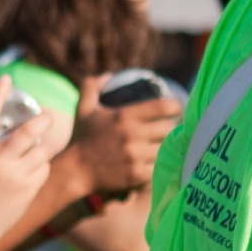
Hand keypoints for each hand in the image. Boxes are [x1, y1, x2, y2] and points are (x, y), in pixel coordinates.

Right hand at [0, 79, 55, 242]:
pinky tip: (29, 174)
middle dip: (43, 120)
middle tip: (48, 116)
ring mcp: (16, 175)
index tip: (6, 79)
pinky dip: (39, 168)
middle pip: (29, 131)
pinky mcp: (29, 189)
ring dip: (42, 147)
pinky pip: (42, 169)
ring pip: (41, 150)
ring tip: (37, 149)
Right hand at [65, 77, 180, 194]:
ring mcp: (135, 155)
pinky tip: (160, 162)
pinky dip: (162, 165)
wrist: (75, 171)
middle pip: (170, 128)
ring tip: (168, 146)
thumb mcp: (83, 109)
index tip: (176, 110)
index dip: (175, 107)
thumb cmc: (82, 138)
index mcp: (123, 116)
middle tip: (171, 130)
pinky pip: (161, 167)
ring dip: (169, 147)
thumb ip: (92, 86)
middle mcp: (131, 134)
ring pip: (168, 148)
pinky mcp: (137, 174)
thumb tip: (109, 75)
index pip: (162, 107)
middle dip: (173, 129)